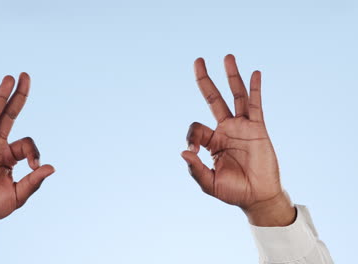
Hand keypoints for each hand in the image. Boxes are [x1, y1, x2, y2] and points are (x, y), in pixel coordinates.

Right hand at [0, 73, 54, 252]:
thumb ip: (34, 181)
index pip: (27, 143)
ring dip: (1, 96)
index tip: (35, 166)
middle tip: (25, 75)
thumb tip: (52, 167)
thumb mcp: (19, 195)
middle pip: (9, 115)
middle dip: (18, 96)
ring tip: (10, 78)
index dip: (34, 152)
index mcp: (11, 155)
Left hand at [181, 55, 295, 226]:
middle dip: (205, 80)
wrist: (258, 198)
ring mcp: (242, 127)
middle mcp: (225, 129)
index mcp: (211, 141)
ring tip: (227, 56)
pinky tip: (254, 73)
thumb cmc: (233, 192)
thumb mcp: (209, 183)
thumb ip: (195, 169)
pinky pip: (256, 105)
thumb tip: (183, 152)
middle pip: (213, 98)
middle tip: (198, 60)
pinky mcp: (258, 129)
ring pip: (235, 96)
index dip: (191, 136)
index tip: (192, 150)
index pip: (196, 127)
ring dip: (231, 76)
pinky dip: (255, 89)